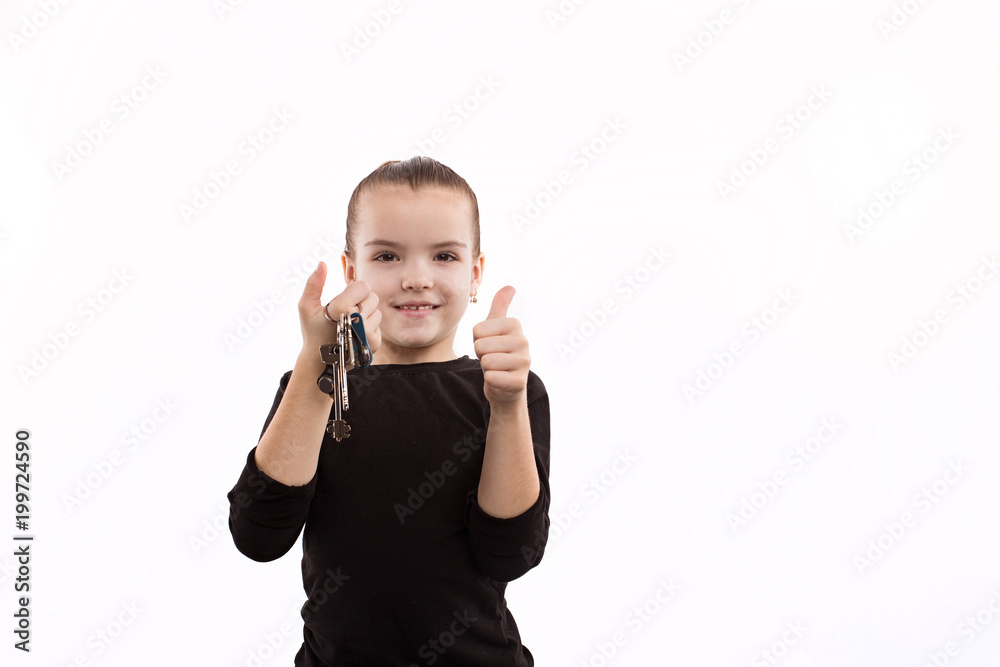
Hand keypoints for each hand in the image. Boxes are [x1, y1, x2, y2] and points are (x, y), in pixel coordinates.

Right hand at [298, 261, 381, 357]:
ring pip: (377, 310)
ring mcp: (368, 334)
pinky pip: (379, 325)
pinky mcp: (375, 344)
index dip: (353, 291)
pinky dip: (369, 326)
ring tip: (350, 324)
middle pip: (373, 297)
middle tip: (346, 313)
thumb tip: (322, 263)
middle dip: (360, 301)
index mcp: (342, 309)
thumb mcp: (306, 307)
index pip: (364, 286)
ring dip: (365, 314)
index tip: (343, 301)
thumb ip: (313, 283)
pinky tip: (355, 333)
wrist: (321, 362)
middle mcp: (358, 321)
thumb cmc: (313, 331)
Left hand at [472, 286, 529, 405]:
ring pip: (486, 361)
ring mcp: (524, 362)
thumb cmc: (498, 352)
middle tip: (492, 358)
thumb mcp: (496, 327)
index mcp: (515, 325)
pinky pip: (491, 377)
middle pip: (481, 345)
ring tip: (497, 368)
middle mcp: (524, 341)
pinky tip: (500, 380)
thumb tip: (510, 286)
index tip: (490, 345)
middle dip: (481, 355)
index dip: (477, 340)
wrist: (506, 385)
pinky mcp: (519, 382)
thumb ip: (500, 306)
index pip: (477, 330)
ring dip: (486, 368)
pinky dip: (490, 381)